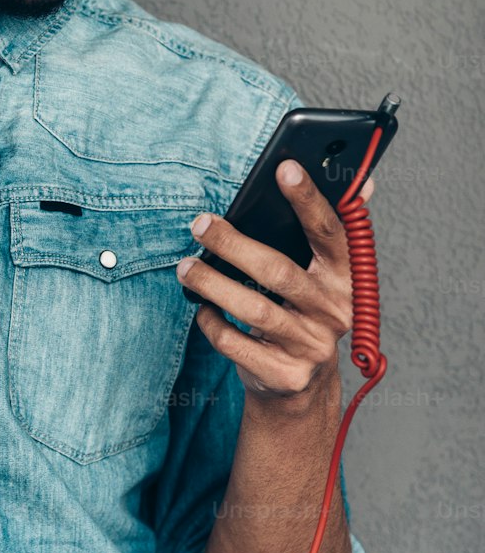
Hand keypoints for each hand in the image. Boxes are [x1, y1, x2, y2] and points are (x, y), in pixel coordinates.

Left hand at [175, 163, 376, 405]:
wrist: (300, 384)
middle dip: (234, 244)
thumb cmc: (301, 311)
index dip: (309, 200)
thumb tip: (365, 178)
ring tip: (186, 267)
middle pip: (279, 271)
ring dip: (214, 284)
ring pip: (255, 310)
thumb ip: (327, 230)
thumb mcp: (321, 275)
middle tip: (200, 223)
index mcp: (346, 277)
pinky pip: (238, 344)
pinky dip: (213, 323)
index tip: (285, 168)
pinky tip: (201, 308)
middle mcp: (334, 311)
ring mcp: (311, 346)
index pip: (329, 232)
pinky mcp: (285, 375)